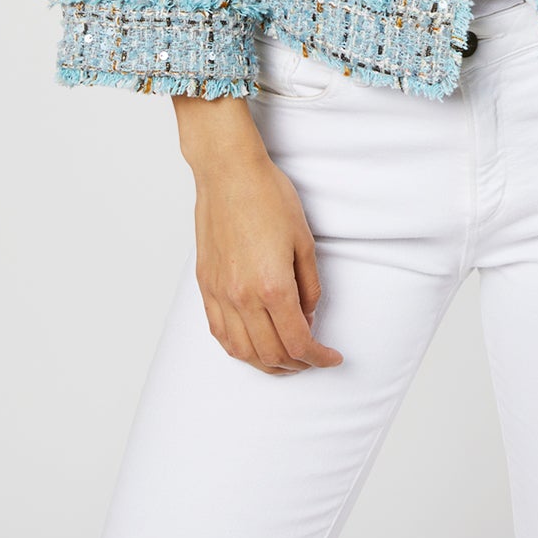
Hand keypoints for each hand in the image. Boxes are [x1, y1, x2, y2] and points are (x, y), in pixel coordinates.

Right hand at [174, 97, 343, 374]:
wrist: (228, 172)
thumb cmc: (269, 197)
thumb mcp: (304, 240)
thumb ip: (309, 285)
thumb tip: (308, 316)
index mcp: (272, 286)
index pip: (298, 342)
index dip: (318, 358)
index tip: (332, 358)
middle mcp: (242, 297)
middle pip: (271, 354)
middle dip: (297, 364)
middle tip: (313, 358)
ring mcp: (220, 293)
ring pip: (241, 351)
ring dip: (266, 363)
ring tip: (285, 360)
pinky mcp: (205, 285)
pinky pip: (219, 332)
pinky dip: (238, 348)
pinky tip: (252, 345)